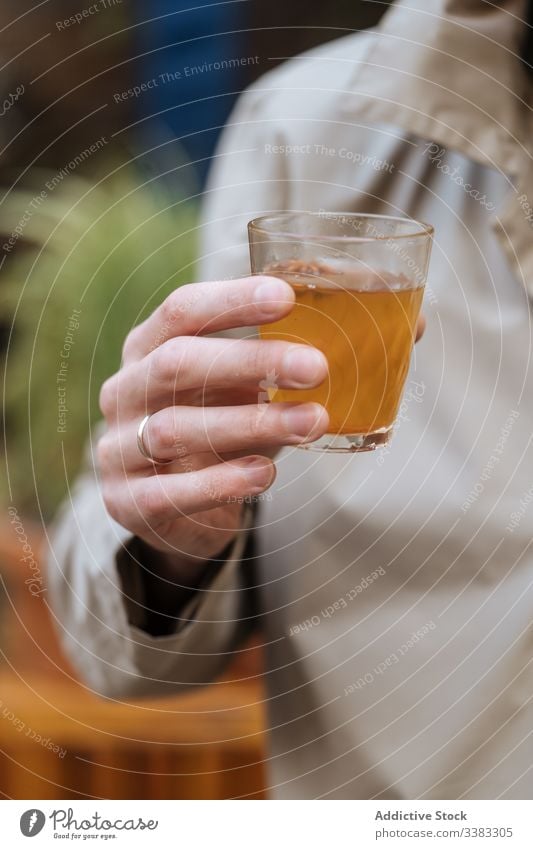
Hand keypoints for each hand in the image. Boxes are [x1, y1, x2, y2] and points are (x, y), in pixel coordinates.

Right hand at [97, 276, 329, 572]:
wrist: (172, 505)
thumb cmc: (219, 426)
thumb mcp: (251, 388)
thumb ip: (306, 357)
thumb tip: (411, 325)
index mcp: (150, 347)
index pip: (182, 309)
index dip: (231, 299)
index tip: (288, 296)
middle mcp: (126, 390)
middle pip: (179, 363)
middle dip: (250, 361)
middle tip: (316, 367)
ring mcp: (119, 447)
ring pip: (177, 427)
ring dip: (250, 423)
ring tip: (311, 423)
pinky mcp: (127, 501)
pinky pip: (170, 492)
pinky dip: (220, 482)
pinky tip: (264, 475)